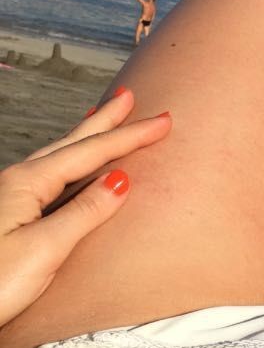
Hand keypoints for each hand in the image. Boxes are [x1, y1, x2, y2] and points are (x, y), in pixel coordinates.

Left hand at [0, 88, 170, 326]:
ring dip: (85, 137)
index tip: (163, 120)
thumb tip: (121, 180)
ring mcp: (9, 198)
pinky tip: (69, 169)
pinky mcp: (7, 217)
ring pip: (57, 156)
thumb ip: (85, 212)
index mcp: (27, 184)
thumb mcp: (44, 250)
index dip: (129, 136)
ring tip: (102, 120)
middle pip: (71, 143)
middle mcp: (17, 183)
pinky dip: (70, 161)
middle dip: (105, 121)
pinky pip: (48, 175)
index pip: (90, 153)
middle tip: (129, 97)